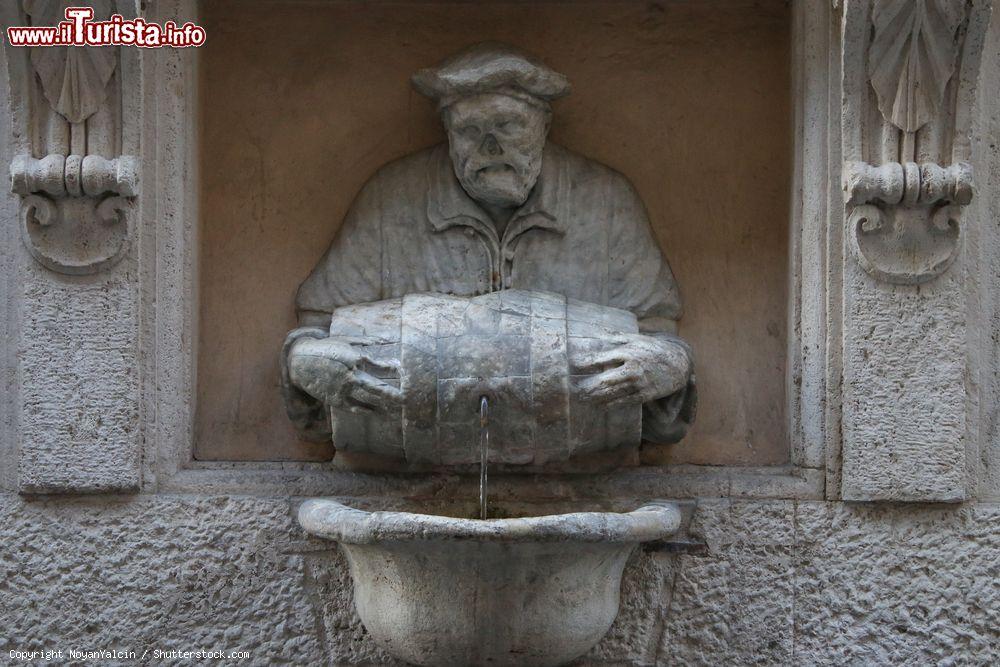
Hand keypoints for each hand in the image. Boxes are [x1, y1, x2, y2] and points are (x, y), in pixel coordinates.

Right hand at [288, 337, 401, 414]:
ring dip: (383, 403)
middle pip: (377, 387)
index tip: (401, 371)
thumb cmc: (327, 347)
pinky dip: (367, 409)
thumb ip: (367, 341)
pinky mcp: (336, 398)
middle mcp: (351, 373)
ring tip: (395, 407)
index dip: (392, 368)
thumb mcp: (346, 340)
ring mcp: (343, 387)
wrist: (301, 361)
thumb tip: (386, 341)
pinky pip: (355, 406)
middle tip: (406, 398)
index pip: (380, 365)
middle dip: (393, 393)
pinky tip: (376, 411)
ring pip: (368, 398)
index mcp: (355, 357)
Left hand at [572, 333, 690, 407]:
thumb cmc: (652, 349)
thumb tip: (596, 330)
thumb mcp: (636, 339)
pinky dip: (610, 404)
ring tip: (582, 399)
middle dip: (587, 385)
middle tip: (572, 389)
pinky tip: (599, 405)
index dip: (585, 362)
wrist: (678, 363)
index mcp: (627, 352)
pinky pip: (624, 401)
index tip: (572, 364)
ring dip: (595, 397)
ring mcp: (638, 383)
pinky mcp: (644, 394)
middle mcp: (631, 368)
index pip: (601, 358)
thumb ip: (615, 337)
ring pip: (612, 393)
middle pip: (604, 379)